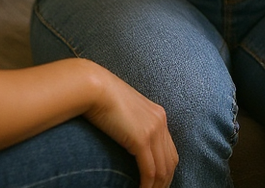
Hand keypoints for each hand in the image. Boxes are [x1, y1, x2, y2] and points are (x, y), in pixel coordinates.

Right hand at [84, 65, 177, 187]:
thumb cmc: (103, 98)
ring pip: (162, 170)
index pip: (170, 151)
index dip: (166, 172)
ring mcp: (153, 129)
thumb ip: (134, 126)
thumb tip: (131, 143)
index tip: (158, 184)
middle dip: (164, 183)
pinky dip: (147, 187)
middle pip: (170, 162)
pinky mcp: (142, 138)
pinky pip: (150, 171)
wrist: (94, 87)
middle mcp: (160, 121)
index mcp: (158, 115)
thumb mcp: (126, 112)